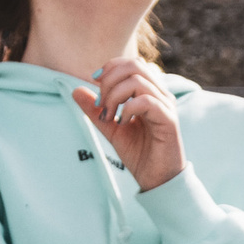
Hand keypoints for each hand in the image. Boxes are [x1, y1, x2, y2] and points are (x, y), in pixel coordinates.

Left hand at [71, 57, 185, 192]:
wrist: (157, 179)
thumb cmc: (139, 153)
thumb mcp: (111, 129)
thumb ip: (95, 110)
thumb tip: (75, 90)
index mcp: (149, 92)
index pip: (131, 63)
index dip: (110, 68)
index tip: (95, 84)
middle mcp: (160, 94)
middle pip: (134, 65)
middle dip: (109, 81)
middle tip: (101, 104)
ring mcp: (166, 105)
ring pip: (137, 81)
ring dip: (115, 96)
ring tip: (109, 116)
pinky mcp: (169, 120)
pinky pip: (146, 101)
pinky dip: (127, 109)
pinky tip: (122, 123)